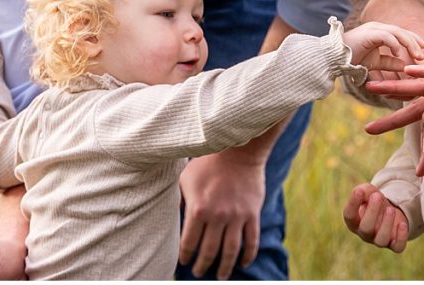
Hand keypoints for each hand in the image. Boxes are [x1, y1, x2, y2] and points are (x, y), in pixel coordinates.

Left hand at [179, 152, 264, 278]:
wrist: (238, 150)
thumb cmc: (208, 163)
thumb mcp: (186, 179)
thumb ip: (179, 201)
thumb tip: (171, 218)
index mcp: (198, 209)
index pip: (189, 243)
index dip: (185, 256)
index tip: (184, 262)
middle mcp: (218, 216)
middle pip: (209, 251)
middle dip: (203, 266)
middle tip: (199, 273)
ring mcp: (237, 216)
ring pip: (231, 251)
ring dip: (225, 267)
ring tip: (221, 275)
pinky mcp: (252, 213)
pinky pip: (252, 240)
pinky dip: (248, 255)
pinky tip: (243, 262)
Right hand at [342, 21, 423, 72]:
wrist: (333, 58)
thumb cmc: (351, 59)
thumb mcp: (375, 62)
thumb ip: (389, 62)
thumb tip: (404, 65)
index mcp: (379, 32)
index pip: (400, 33)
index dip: (413, 40)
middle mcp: (377, 27)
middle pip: (402, 31)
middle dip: (415, 42)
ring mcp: (373, 29)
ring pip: (397, 32)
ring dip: (409, 44)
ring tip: (417, 55)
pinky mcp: (369, 33)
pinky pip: (387, 36)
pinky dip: (395, 44)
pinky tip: (400, 54)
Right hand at [342, 183, 407, 252]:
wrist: (388, 210)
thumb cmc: (373, 201)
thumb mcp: (366, 192)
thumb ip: (362, 191)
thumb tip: (360, 192)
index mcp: (354, 221)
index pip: (349, 216)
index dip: (353, 204)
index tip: (359, 191)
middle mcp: (365, 234)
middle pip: (365, 229)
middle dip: (372, 211)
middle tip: (378, 196)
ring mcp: (379, 240)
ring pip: (381, 240)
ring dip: (386, 224)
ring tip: (390, 209)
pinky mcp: (394, 244)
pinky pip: (397, 247)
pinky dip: (401, 237)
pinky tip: (402, 224)